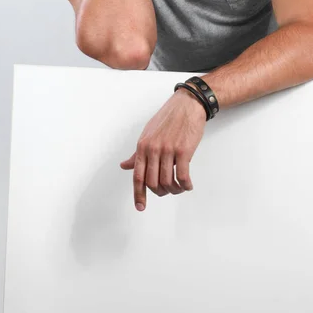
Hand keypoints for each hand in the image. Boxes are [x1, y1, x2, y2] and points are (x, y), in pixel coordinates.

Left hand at [120, 88, 206, 210]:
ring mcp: (168, 150)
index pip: (137, 176)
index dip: (138, 194)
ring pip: (167, 181)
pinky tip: (187, 185)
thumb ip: (137, 154)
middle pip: (153, 182)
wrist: (187, 105)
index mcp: (142, 146)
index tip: (140, 207)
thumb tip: (124, 166)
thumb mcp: (148, 134)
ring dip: (174, 190)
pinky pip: (182, 176)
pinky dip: (185, 185)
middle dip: (160, 192)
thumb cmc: (168, 119)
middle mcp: (153, 149)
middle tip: (167, 191)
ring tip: (179, 188)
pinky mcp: (183, 151)